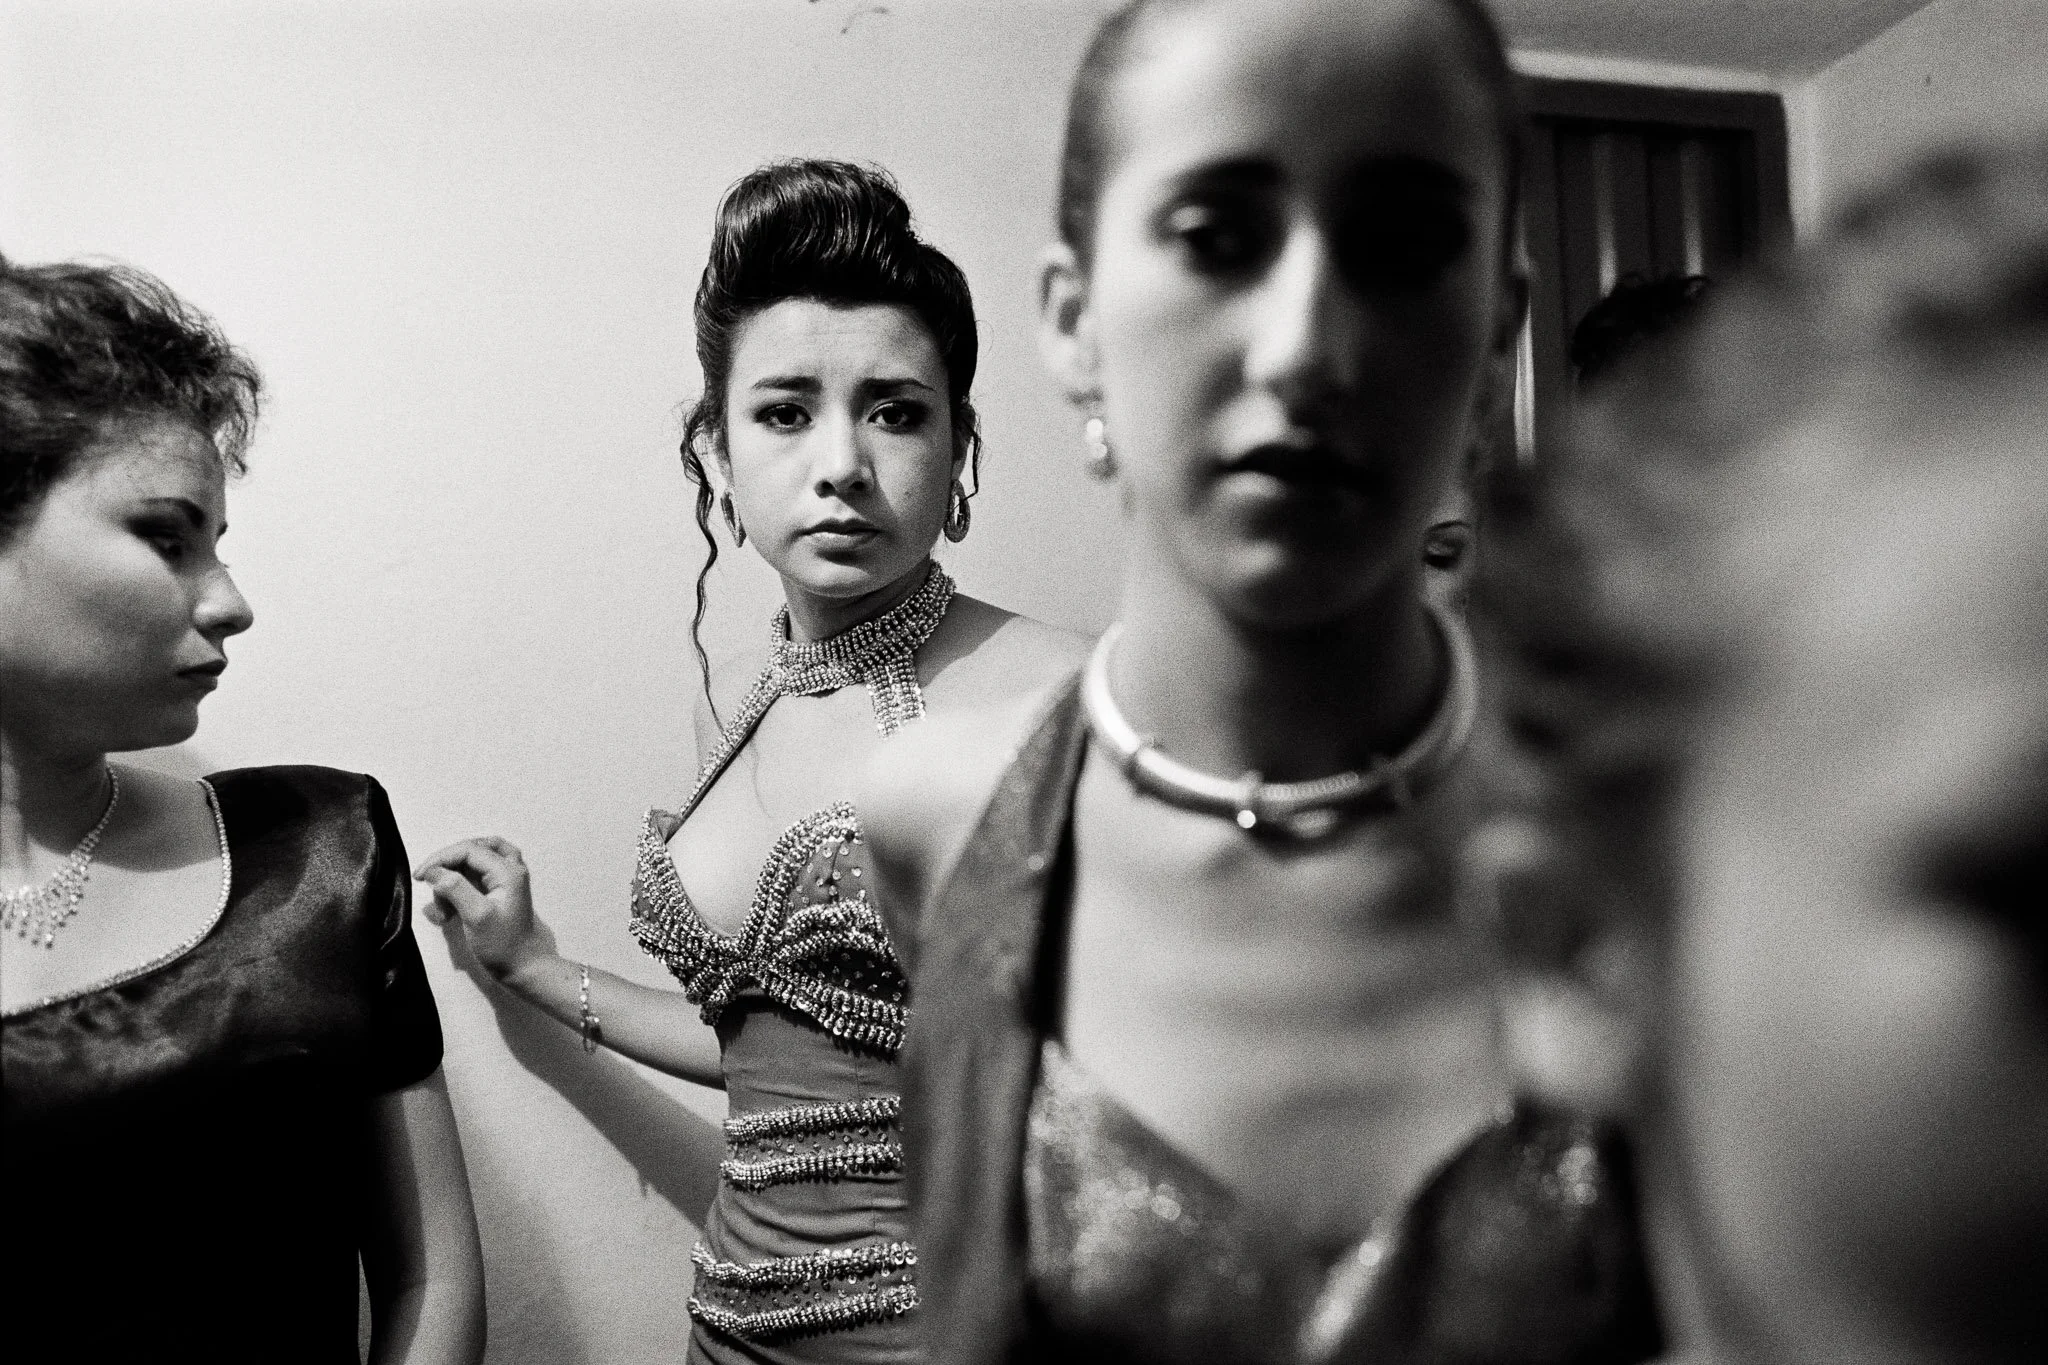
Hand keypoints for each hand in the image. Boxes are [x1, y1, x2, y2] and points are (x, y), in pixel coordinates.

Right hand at [415, 836, 546, 981]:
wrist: (524, 968)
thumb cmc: (502, 945)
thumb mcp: (477, 917)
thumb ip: (456, 889)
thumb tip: (434, 872)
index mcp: (508, 871)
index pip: (468, 849)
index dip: (441, 858)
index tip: (420, 876)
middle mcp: (510, 869)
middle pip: (470, 852)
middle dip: (446, 871)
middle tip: (431, 892)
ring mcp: (505, 880)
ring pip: (471, 865)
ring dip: (451, 882)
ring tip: (445, 910)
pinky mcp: (498, 892)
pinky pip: (474, 878)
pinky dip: (458, 889)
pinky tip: (450, 911)